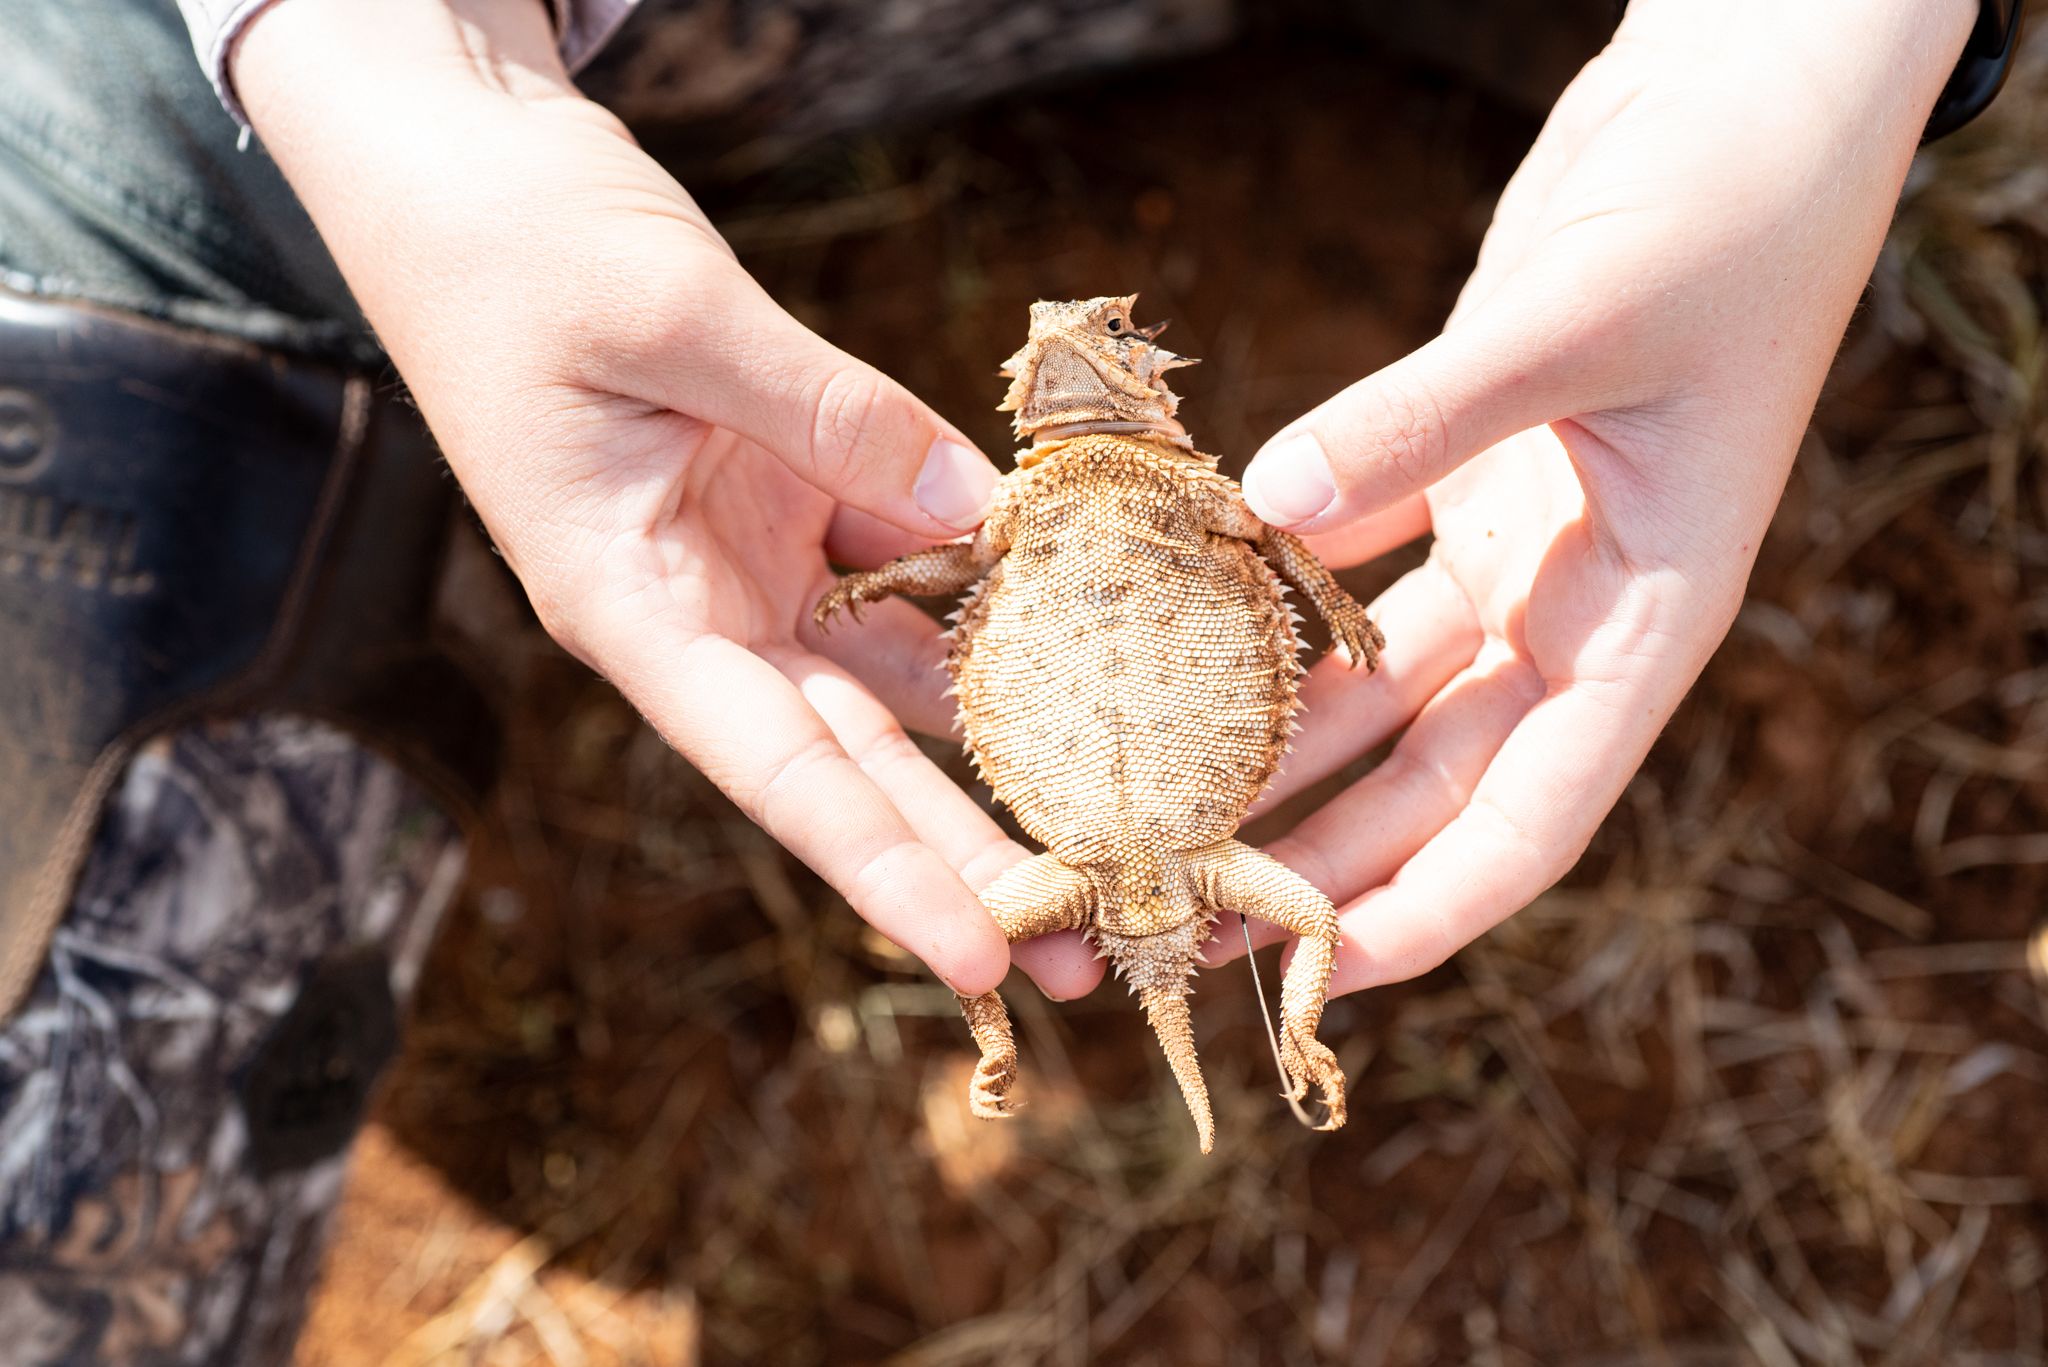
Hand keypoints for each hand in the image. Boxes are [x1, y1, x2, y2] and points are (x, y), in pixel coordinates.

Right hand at [234, 0, 1106, 999]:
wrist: (467, 172)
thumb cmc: (520, 248)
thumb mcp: (677, 317)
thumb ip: (834, 415)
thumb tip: (987, 512)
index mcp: (631, 611)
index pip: (775, 773)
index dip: (881, 870)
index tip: (974, 961)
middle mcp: (699, 613)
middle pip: (853, 761)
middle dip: (965, 859)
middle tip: (1082, 960)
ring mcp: (750, 561)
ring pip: (896, 680)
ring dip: (999, 752)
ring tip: (1114, 835)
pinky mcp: (792, 501)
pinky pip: (909, 560)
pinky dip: (990, 592)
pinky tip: (1089, 640)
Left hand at [1223, 0, 1976, 994]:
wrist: (1747, 95)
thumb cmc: (1728, 208)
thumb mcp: (1589, 320)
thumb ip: (1431, 420)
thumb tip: (1269, 509)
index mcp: (1650, 619)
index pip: (1537, 814)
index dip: (1433, 908)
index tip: (1321, 976)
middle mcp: (1578, 608)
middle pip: (1432, 780)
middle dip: (1319, 857)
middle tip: (1186, 913)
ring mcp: (1517, 546)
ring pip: (1378, 691)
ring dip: (1275, 751)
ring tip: (1154, 808)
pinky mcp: (1461, 475)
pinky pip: (1349, 570)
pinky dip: (1272, 604)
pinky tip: (1174, 638)